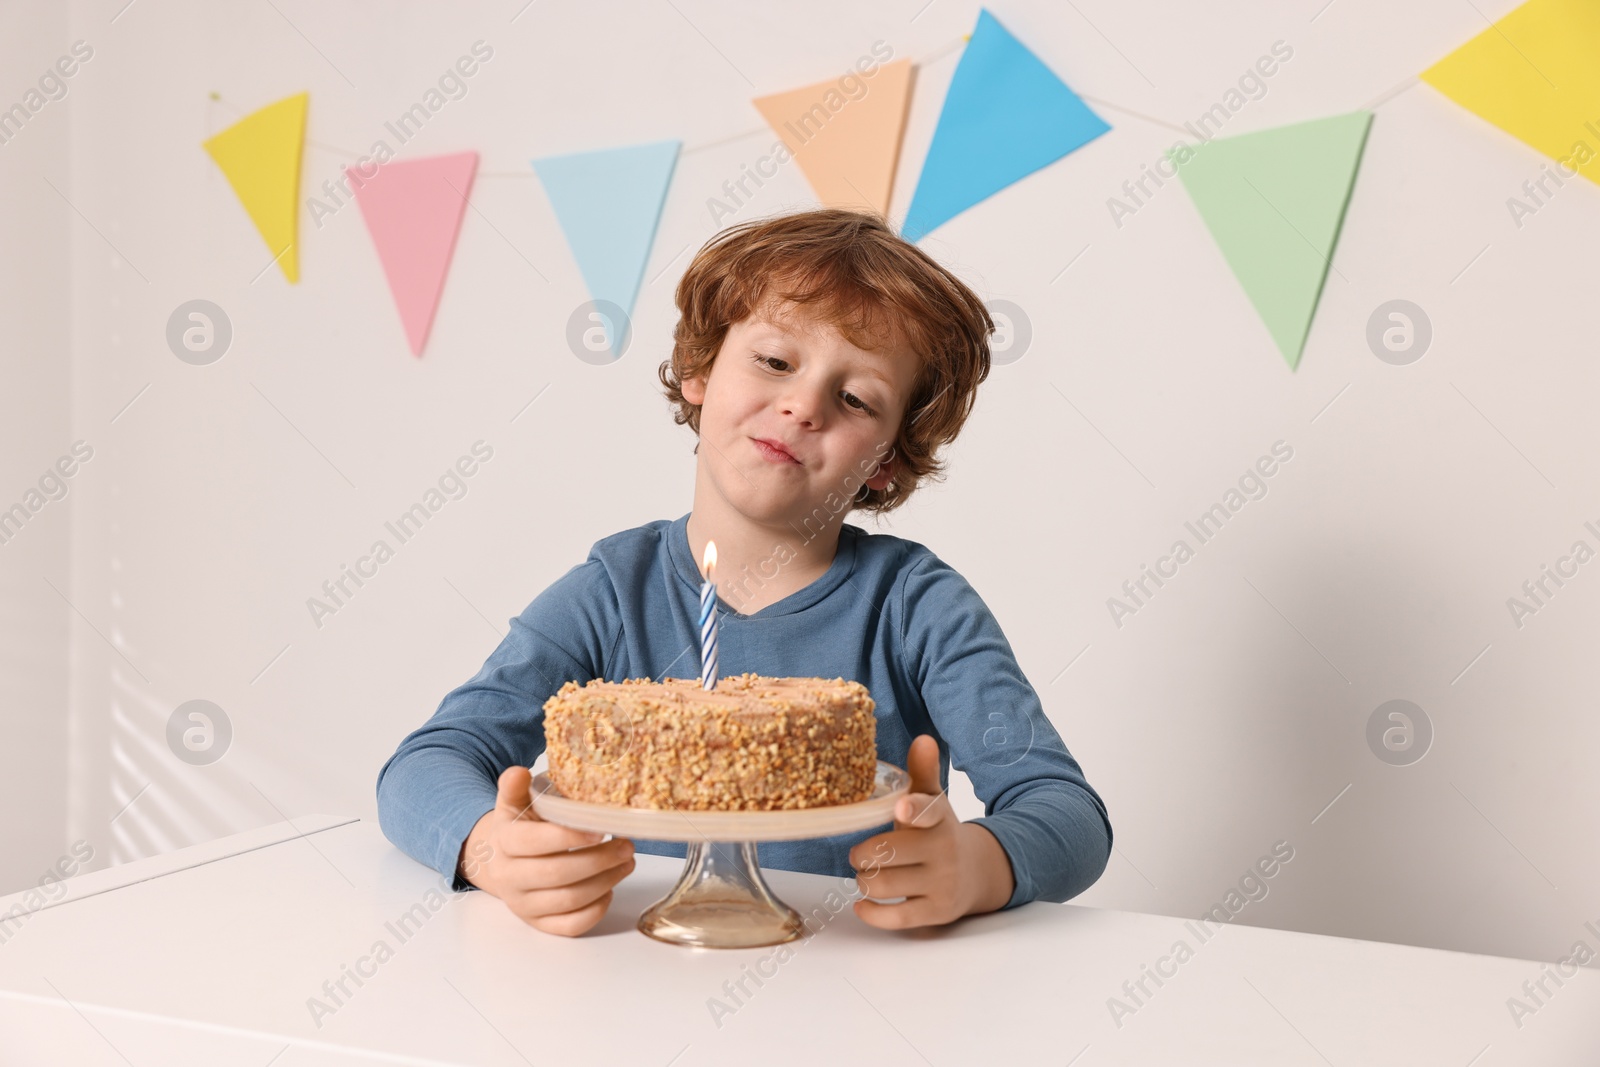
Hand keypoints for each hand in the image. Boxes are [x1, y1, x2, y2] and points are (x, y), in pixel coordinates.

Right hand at [458, 766, 635, 936]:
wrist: (497, 861)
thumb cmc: (517, 828)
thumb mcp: (512, 803)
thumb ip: (515, 786)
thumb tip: (519, 772)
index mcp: (504, 842)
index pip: (535, 842)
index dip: (569, 837)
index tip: (600, 830)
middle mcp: (510, 877)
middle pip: (557, 874)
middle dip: (598, 861)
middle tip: (627, 846)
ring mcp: (524, 904)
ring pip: (568, 900)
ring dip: (605, 882)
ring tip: (626, 862)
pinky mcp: (538, 923)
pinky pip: (570, 926)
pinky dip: (595, 910)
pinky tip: (609, 890)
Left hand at [848, 735, 1015, 928]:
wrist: (978, 872)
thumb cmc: (940, 833)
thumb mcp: (934, 803)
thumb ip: (923, 773)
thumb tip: (923, 739)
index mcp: (939, 818)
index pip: (928, 811)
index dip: (914, 810)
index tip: (901, 809)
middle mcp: (943, 850)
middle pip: (886, 853)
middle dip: (862, 855)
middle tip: (860, 855)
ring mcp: (942, 883)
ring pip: (884, 885)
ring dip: (864, 880)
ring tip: (866, 875)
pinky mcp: (937, 912)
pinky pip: (895, 918)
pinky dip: (872, 912)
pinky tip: (864, 904)